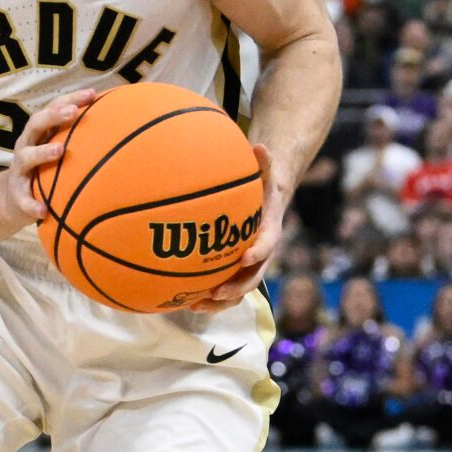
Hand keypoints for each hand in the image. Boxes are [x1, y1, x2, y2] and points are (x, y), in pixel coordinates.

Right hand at [1, 89, 96, 223]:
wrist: (10, 199)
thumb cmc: (44, 170)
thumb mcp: (57, 151)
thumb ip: (79, 140)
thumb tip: (120, 130)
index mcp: (40, 133)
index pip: (53, 108)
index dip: (71, 98)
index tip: (92, 93)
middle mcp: (27, 146)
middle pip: (36, 124)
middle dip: (54, 116)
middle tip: (73, 112)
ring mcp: (19, 170)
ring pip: (26, 157)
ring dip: (42, 153)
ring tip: (60, 151)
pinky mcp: (16, 194)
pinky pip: (23, 200)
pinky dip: (31, 205)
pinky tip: (43, 211)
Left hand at [174, 144, 278, 312]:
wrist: (266, 206)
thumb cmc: (261, 188)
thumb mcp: (264, 175)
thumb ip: (263, 164)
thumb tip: (261, 145)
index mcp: (269, 232)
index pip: (268, 245)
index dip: (258, 253)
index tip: (245, 258)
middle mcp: (260, 255)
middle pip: (252, 278)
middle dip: (235, 288)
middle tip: (216, 293)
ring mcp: (248, 268)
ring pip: (237, 291)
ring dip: (218, 302)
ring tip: (194, 305)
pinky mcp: (234, 272)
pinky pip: (223, 289)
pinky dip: (206, 298)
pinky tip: (182, 300)